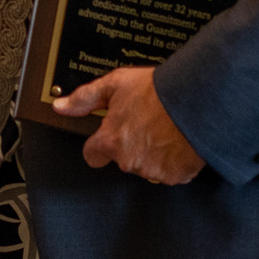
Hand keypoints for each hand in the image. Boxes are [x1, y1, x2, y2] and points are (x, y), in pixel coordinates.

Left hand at [54, 67, 205, 184]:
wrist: (197, 99)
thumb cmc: (159, 90)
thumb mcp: (116, 84)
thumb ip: (85, 97)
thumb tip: (61, 105)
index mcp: (111, 141)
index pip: (92, 155)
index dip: (99, 145)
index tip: (108, 137)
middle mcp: (129, 160)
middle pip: (123, 159)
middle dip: (131, 146)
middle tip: (146, 125)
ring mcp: (153, 170)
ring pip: (147, 166)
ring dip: (153, 154)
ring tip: (164, 130)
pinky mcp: (176, 175)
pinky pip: (171, 172)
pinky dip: (175, 161)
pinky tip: (178, 141)